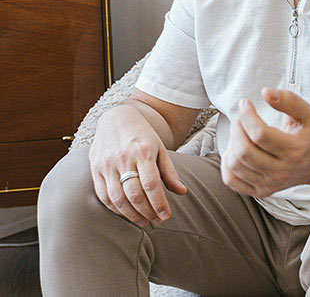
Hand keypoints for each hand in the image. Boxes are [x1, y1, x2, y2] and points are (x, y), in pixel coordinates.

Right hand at [89, 104, 187, 227]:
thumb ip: (169, 171)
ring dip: (131, 214)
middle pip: (134, 194)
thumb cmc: (142, 136)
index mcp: (143, 152)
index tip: (166, 216)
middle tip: (156, 220)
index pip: (151, 184)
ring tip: (143, 221)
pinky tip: (126, 214)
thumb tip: (182, 192)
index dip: (159, 203)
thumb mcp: (160, 148)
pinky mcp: (95, 169)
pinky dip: (115, 209)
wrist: (116, 119)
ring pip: (117, 198)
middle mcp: (123, 158)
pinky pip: (103, 195)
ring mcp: (107, 164)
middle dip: (147, 211)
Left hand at [221, 87, 309, 196]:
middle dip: (236, 128)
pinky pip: (231, 180)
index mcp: (295, 150)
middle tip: (241, 118)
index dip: (247, 115)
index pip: (260, 134)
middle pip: (244, 151)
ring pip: (235, 165)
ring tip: (240, 132)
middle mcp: (282, 171)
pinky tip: (236, 150)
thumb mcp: (306, 113)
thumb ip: (288, 100)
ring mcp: (270, 184)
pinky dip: (227, 163)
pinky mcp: (261, 191)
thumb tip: (265, 92)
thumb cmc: (309, 135)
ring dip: (231, 143)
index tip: (245, 103)